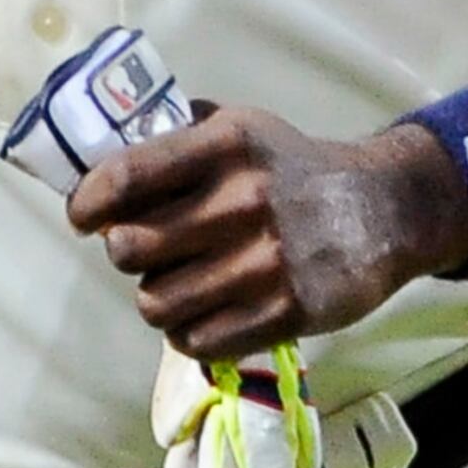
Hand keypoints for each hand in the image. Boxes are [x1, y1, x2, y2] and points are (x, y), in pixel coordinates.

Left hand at [68, 107, 467, 359]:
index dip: (87, 203)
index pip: (124, 178)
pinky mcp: (287, 312)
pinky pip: (197, 340)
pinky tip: (203, 313)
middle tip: (143, 249)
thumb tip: (96, 157)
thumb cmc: (291, 167)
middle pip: (128, 249)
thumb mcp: (237, 126)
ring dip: (155, 297)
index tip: (82, 216)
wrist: (385, 209)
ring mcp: (266, 262)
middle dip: (125, 252)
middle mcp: (243, 202)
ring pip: (155, 303)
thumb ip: (173, 135)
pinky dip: (189, 332)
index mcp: (223, 147)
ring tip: (175, 284)